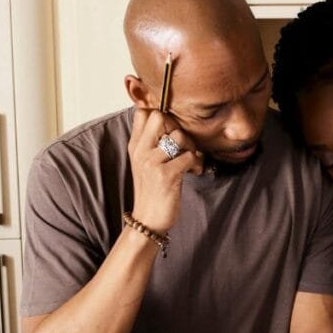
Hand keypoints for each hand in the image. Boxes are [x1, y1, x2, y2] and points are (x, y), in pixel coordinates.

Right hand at [126, 108, 204, 232]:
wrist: (147, 220)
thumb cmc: (152, 191)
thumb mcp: (145, 163)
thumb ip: (152, 143)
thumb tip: (169, 123)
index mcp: (135, 146)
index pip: (143, 112)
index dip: (162, 114)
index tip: (172, 130)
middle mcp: (140, 151)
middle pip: (159, 116)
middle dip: (178, 126)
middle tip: (184, 144)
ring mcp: (152, 162)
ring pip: (179, 135)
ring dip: (191, 147)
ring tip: (191, 161)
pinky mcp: (166, 175)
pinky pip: (189, 156)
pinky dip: (197, 163)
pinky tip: (194, 172)